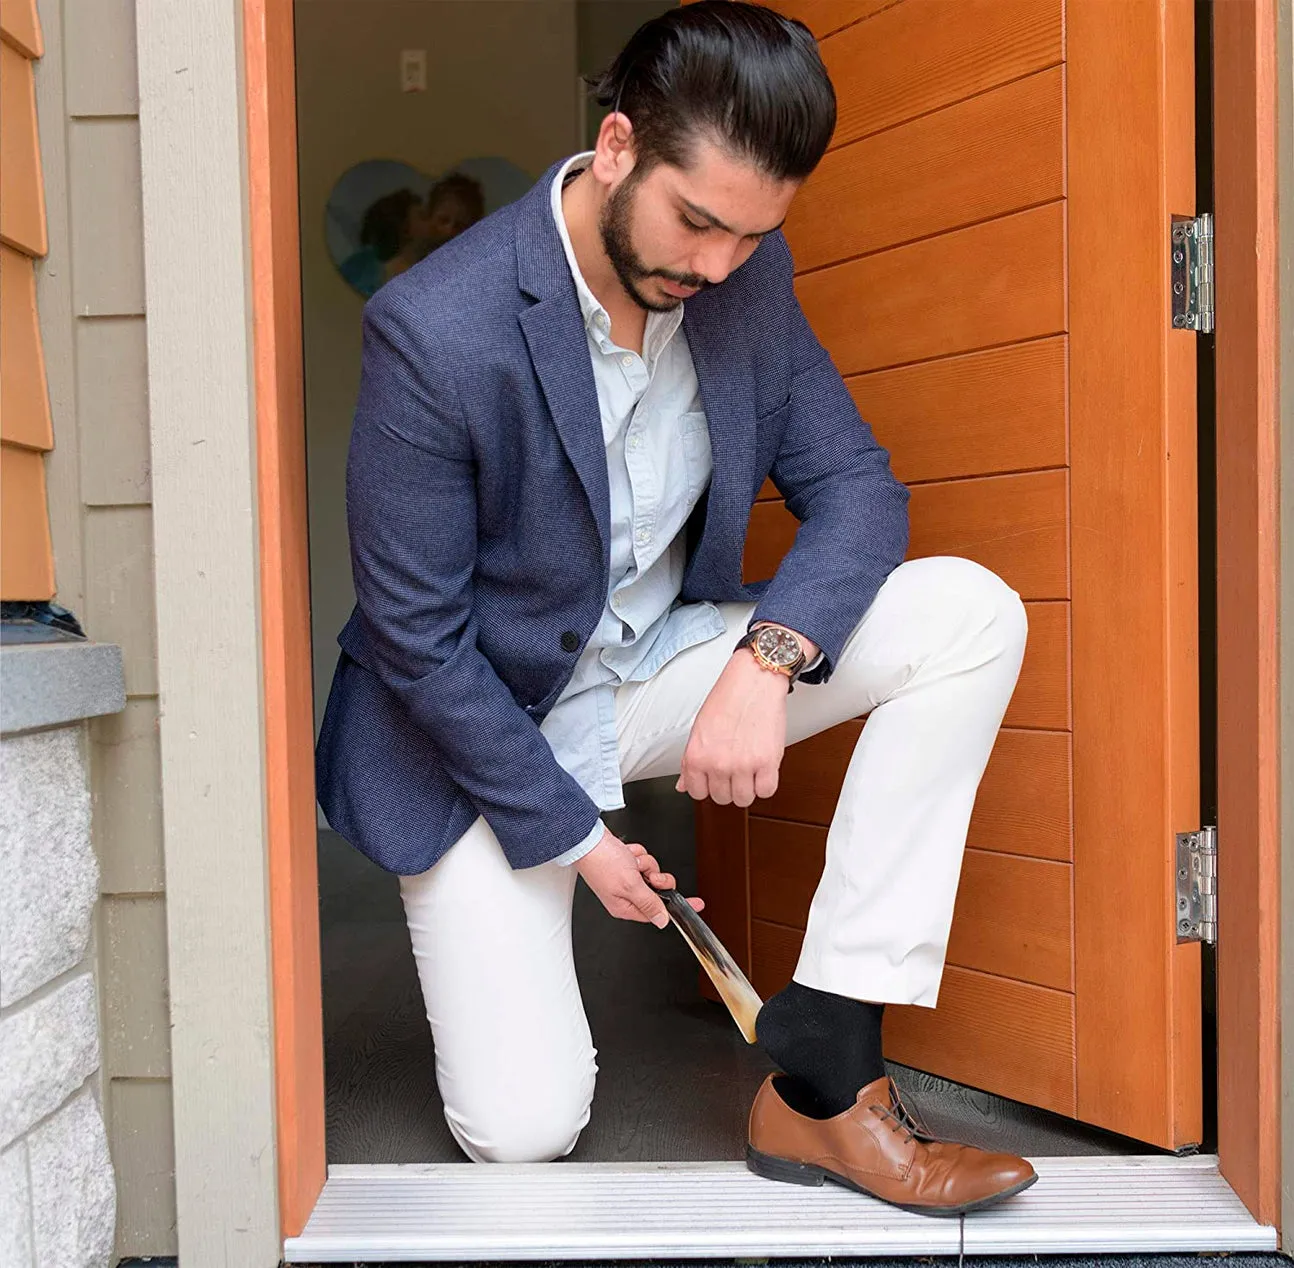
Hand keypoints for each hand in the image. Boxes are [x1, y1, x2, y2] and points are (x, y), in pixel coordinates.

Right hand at [575, 827, 704, 925]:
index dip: (676, 905)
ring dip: (644, 862)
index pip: (658, 911)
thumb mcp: (631, 886)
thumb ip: (649, 904)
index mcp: (625, 907)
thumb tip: (662, 921)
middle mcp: (625, 894)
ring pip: (651, 871)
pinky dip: (637, 853)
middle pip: (657, 889)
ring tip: (631, 860)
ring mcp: (625, 878)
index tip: (696, 903)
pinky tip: (626, 853)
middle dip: (655, 876)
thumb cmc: (601, 862)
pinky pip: (642, 859)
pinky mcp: (624, 863)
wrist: (587, 838)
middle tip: (649, 873)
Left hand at [676, 650, 789, 805]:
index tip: (714, 777)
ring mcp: (743, 765)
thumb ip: (690, 761)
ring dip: (748, 787)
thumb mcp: (699, 730)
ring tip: (750, 768)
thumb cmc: (727, 699)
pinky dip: (766, 784)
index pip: (697, 793)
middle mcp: (717, 764)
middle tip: (735, 767)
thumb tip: (683, 785)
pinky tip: (763, 769)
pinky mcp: (767, 763)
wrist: (754, 680)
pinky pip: (766, 791)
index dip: (708, 785)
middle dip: (728, 785)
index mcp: (696, 756)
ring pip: (744, 799)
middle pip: (722, 798)